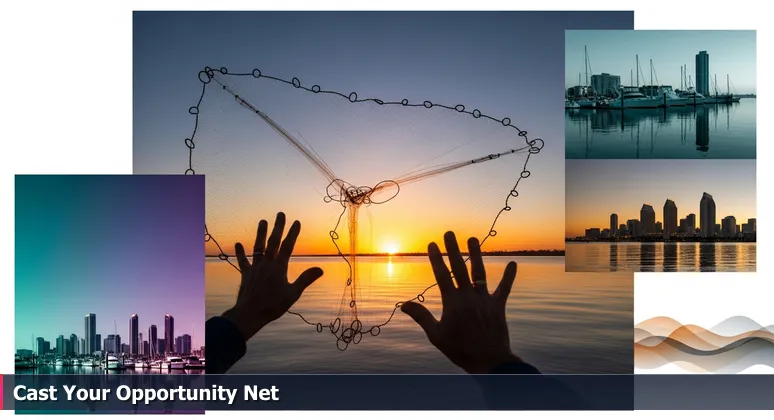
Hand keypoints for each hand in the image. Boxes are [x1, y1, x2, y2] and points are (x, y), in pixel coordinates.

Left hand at [222, 212, 323, 340]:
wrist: (249, 314)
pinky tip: (238, 244)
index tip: (297, 222)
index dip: (293, 233)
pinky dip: (241, 252)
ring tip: (262, 221)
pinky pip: (243, 261)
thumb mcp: (293, 294)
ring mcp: (255, 268)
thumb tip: (320, 269)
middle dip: (278, 227)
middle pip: (273, 242)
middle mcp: (266, 264)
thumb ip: (306, 279)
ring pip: (258, 247)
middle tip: (280, 213)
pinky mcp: (246, 274)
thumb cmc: (273, 306)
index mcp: (279, 267)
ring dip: (260, 233)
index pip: (287, 246)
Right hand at [401, 231, 519, 373]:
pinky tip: (513, 263)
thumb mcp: (436, 335)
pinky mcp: (498, 305)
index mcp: (452, 302)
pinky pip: (504, 288)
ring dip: (476, 254)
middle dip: (452, 249)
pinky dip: (508, 276)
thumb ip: (421, 317)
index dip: (435, 258)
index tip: (431, 244)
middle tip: (449, 233)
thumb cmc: (460, 349)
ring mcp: (484, 299)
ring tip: (472, 238)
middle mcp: (468, 296)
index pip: (442, 275)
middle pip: (459, 267)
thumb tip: (403, 304)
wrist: (489, 360)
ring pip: (479, 272)